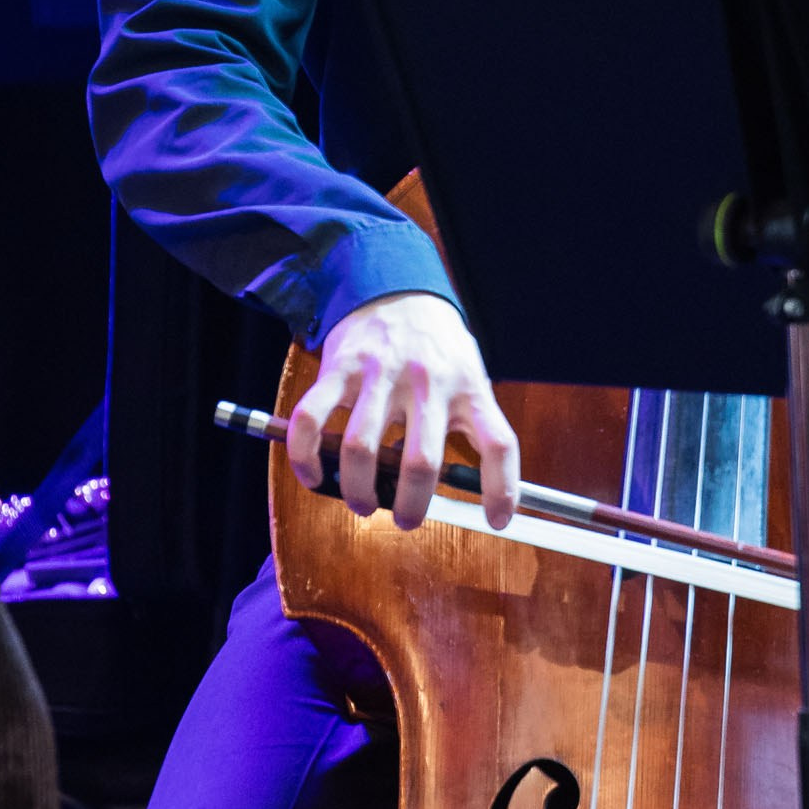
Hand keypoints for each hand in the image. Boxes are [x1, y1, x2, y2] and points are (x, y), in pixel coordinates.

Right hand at [285, 292, 517, 533]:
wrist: (396, 286)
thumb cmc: (437, 346)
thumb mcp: (469, 376)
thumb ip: (470, 424)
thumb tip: (471, 490)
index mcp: (468, 387)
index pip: (498, 445)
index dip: (502, 489)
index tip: (498, 521)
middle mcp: (426, 382)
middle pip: (421, 462)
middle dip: (411, 506)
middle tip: (406, 520)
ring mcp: (380, 374)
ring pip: (361, 450)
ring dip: (358, 490)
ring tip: (362, 502)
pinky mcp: (339, 367)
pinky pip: (312, 420)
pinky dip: (306, 457)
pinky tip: (313, 474)